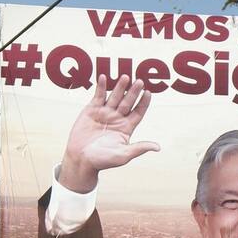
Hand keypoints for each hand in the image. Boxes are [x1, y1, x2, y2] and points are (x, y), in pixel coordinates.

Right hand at [59, 74, 159, 192]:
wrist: (80, 159)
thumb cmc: (102, 160)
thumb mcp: (123, 155)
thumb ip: (139, 148)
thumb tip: (158, 147)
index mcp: (126, 127)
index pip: (138, 111)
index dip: (143, 102)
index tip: (148, 92)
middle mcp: (117, 118)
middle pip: (128, 101)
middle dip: (133, 92)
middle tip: (139, 81)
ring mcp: (105, 112)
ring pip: (114, 96)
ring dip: (120, 86)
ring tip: (125, 77)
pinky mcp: (91, 110)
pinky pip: (98, 96)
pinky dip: (101, 86)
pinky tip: (104, 77)